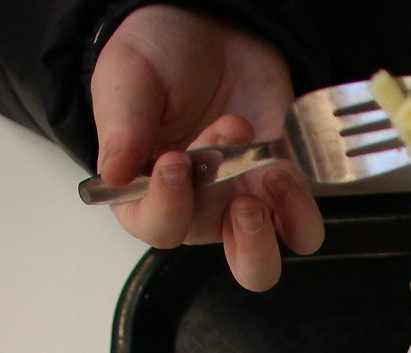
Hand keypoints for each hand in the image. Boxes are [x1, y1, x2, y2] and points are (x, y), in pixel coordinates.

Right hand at [90, 4, 322, 290]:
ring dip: (274, 228)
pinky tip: (281, 165)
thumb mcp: (128, 80)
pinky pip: (300, 225)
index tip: (176, 161)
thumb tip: (110, 175)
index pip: (158, 227)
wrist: (205, 31)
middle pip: (226, 263)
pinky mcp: (279, 187)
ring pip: (264, 261)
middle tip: (240, 196)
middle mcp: (196, 209)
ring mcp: (241, 202)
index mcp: (145, 193)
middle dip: (243, 239)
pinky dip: (299, 206)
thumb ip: (122, 127)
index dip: (168, 204)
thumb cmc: (157, 60)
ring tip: (268, 173)